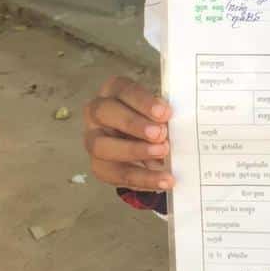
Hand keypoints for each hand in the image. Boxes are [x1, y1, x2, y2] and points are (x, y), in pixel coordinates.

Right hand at [83, 75, 174, 191]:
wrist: (145, 143)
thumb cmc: (153, 119)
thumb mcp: (159, 112)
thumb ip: (163, 115)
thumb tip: (177, 124)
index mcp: (114, 90)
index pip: (124, 90)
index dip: (143, 101)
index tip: (165, 112)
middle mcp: (97, 112)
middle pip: (104, 112)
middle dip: (133, 124)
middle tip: (160, 133)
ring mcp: (92, 139)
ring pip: (102, 145)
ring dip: (134, 150)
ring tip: (162, 153)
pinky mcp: (98, 165)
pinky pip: (115, 173)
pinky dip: (142, 178)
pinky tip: (163, 180)